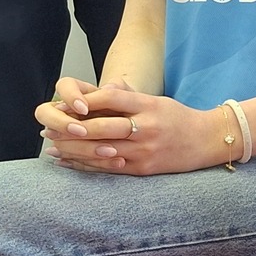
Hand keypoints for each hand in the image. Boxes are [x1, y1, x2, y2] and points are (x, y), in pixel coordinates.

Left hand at [36, 80, 228, 175]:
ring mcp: (144, 150)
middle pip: (101, 127)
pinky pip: (110, 168)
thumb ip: (129, 94)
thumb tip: (103, 86)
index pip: (111, 99)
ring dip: (73, 150)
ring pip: (101, 150)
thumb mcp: (157, 100)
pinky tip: (70, 163)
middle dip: (71, 129)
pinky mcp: (144, 169)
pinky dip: (86, 165)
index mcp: (148, 106)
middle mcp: (146, 127)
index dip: (86, 101)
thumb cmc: (178, 118)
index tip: (65, 103)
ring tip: (52, 147)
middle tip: (49, 128)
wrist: (207, 141)